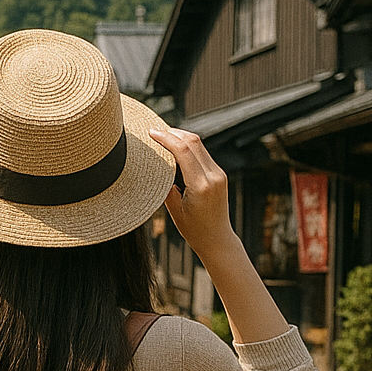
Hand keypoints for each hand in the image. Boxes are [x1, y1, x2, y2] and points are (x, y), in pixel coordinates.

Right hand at [149, 128, 235, 261]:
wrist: (217, 240)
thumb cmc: (193, 229)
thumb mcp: (174, 209)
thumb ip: (166, 185)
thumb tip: (157, 163)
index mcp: (201, 185)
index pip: (184, 151)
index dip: (166, 137)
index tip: (151, 132)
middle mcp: (213, 176)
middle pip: (193, 142)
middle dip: (173, 132)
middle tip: (154, 130)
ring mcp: (219, 174)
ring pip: (199, 144)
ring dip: (181, 136)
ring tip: (163, 135)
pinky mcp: (220, 174)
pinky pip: (203, 153)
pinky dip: (188, 146)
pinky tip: (176, 146)